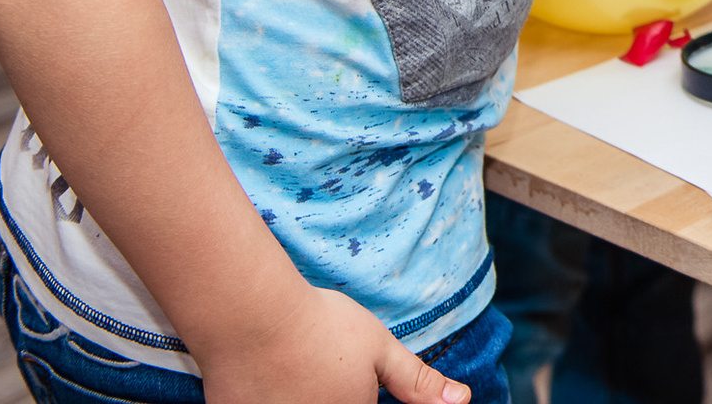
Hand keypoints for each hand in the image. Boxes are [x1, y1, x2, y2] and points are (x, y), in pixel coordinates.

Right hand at [200, 284, 465, 403]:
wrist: (251, 316)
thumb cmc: (320, 328)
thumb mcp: (380, 350)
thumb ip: (417, 382)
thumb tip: (460, 400)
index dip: (360, 388)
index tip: (340, 365)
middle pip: (332, 402)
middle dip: (329, 386)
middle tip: (315, 359)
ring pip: (297, 403)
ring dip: (297, 389)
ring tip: (293, 362)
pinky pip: (263, 402)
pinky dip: (268, 391)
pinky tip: (264, 370)